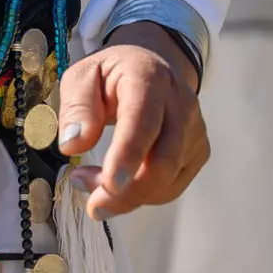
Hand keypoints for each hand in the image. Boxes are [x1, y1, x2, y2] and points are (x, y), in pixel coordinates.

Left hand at [57, 25, 208, 219]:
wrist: (151, 68)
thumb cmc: (111, 75)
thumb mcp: (82, 77)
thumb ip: (76, 108)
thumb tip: (73, 146)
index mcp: (149, 77)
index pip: (144, 119)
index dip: (129, 154)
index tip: (110, 185)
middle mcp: (181, 103)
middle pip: (164, 160)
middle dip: (128, 193)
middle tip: (93, 205)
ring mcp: (194, 129)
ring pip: (168, 179)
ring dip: (129, 196)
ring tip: (95, 184)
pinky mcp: (198, 151)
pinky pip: (172, 187)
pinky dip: (143, 195)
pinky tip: (121, 182)